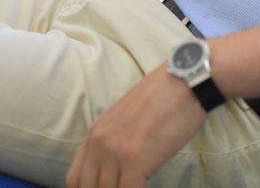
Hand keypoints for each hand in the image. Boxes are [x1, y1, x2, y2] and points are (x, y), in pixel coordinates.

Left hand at [67, 64, 207, 186]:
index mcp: (94, 135)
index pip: (75, 179)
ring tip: (137, 185)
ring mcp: (114, 151)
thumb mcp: (126, 122)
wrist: (184, 82)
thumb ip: (115, 145)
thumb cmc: (163, 100)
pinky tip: (148, 185)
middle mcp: (98, 143)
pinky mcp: (134, 159)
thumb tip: (116, 172)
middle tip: (126, 187)